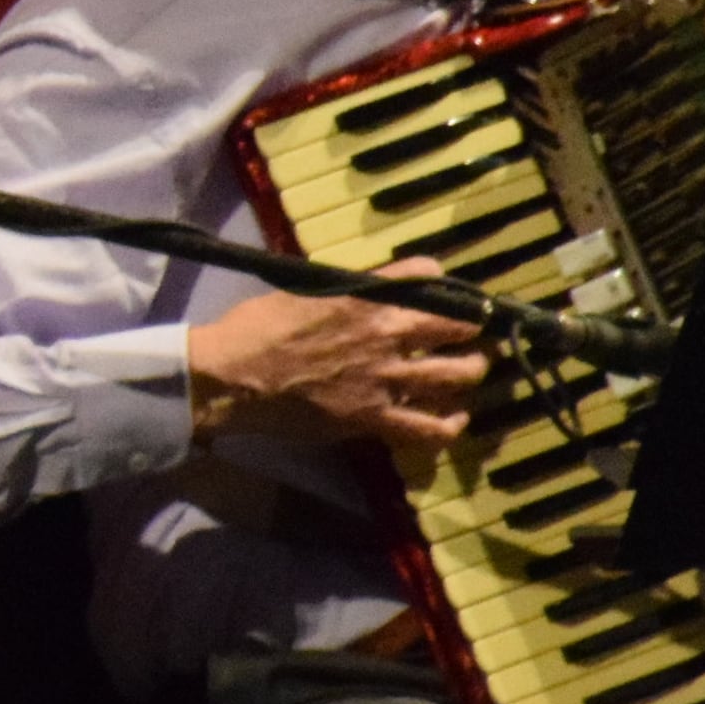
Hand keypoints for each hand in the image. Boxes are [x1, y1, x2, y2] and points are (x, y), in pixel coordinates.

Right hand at [189, 259, 487, 479]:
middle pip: (458, 324)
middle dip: (472, 324)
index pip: (427, 274)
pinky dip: (449, 425)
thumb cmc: (257, 328)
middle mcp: (385, 333)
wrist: (231, 378)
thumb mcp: (303, 291)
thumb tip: (369, 292)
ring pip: (457, 375)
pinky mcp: (374, 419)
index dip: (442, 280)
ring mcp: (384, 379)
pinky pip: (430, 428)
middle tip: (473, 329)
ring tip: (471, 368)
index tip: (447, 289)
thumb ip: (347, 292)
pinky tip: (452, 418)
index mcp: (366, 296)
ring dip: (471, 369)